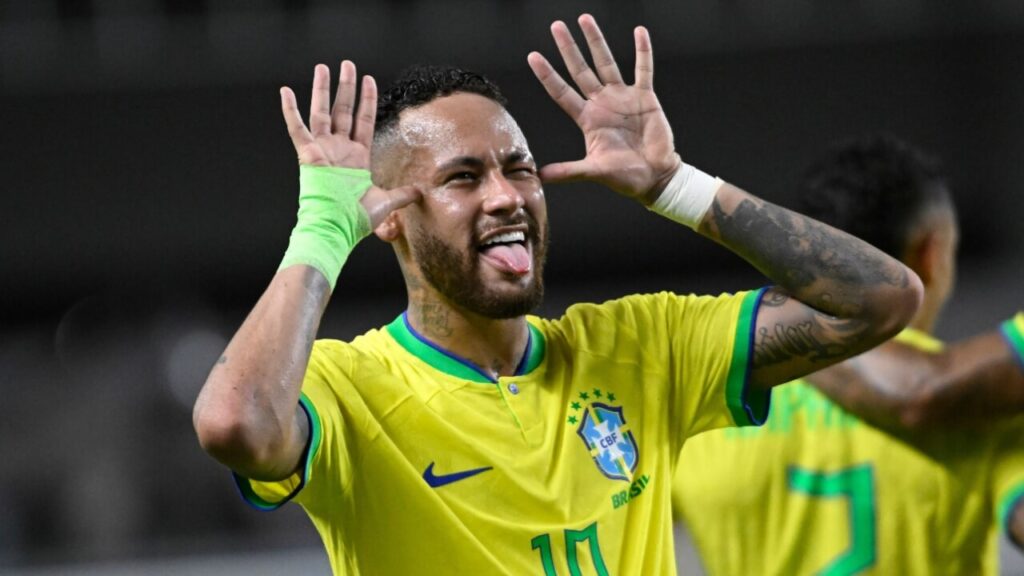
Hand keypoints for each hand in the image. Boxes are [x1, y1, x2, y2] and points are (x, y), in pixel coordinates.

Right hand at [280, 61, 419, 227]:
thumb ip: (403, 194)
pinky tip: (285, 91)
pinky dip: (290, 110)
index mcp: (357, 157)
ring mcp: (323, 150)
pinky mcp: (308, 154)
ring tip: (323, 67)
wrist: (337, 227)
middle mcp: (339, 149)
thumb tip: (421, 192)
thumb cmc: (356, 218)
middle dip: (346, 86)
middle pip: (343, 110)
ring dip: (322, 89)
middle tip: (348, 64)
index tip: (369, 80)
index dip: (367, 100)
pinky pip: (297, 128)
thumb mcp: (386, 202)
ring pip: (322, 112)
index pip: (363, 120)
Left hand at [528, 14, 679, 202]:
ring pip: (607, 63)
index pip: (561, 92)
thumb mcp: (594, 171)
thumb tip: (540, 176)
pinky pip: (643, 69)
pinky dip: (642, 51)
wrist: (655, 177)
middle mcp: (602, 104)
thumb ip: (569, 171)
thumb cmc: (625, 177)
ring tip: (585, 19)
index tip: (533, 56)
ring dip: (597, 41)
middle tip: (556, 26)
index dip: (548, 75)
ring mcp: (623, 98)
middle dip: (568, 48)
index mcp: (588, 119)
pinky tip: (639, 32)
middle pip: (580, 70)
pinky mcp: (645, 97)